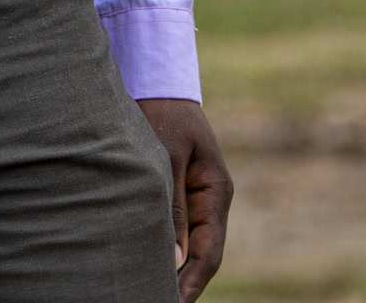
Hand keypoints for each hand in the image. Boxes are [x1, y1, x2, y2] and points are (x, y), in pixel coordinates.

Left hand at [137, 97, 230, 299]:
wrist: (158, 84)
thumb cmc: (162, 115)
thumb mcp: (166, 157)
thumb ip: (172, 206)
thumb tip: (175, 258)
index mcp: (216, 192)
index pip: (210, 251)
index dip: (193, 282)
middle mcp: (211, 200)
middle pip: (202, 256)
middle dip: (184, 283)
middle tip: (158, 302)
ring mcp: (197, 198)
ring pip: (190, 246)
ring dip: (175, 270)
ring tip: (153, 292)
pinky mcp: (180, 193)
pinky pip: (178, 230)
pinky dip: (167, 250)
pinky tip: (149, 264)